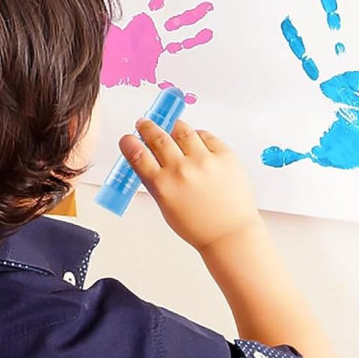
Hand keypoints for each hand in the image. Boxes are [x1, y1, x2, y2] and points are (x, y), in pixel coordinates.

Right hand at [119, 118, 260, 250]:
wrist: (230, 233)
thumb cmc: (199, 226)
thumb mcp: (166, 206)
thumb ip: (156, 181)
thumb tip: (146, 157)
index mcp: (163, 186)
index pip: (137, 155)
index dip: (129, 143)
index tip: (128, 139)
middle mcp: (182, 170)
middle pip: (157, 137)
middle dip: (147, 128)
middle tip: (144, 124)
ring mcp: (204, 161)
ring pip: (181, 130)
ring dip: (171, 127)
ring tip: (170, 128)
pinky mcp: (224, 155)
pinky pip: (205, 135)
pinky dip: (197, 136)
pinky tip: (194, 142)